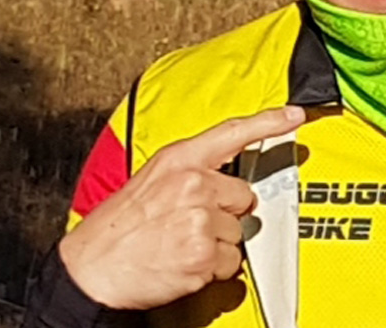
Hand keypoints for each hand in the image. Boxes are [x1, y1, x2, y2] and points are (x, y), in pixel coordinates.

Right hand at [59, 106, 305, 309]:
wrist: (91, 269)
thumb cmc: (119, 228)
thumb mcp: (152, 180)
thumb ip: (191, 172)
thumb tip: (223, 179)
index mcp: (180, 160)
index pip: (233, 132)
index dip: (269, 122)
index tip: (294, 116)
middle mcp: (194, 184)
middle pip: (244, 196)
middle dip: (226, 213)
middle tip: (191, 223)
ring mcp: (200, 219)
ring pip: (239, 231)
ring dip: (218, 243)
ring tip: (182, 244)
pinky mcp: (203, 253)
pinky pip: (232, 262)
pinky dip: (214, 269)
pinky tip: (186, 263)